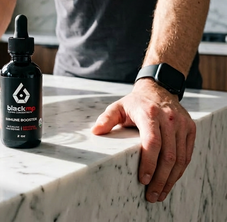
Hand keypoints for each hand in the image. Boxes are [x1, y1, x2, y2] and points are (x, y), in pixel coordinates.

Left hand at [91, 78, 195, 202]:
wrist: (158, 89)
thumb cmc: (135, 103)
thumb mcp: (118, 106)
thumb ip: (107, 119)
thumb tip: (95, 131)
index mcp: (149, 113)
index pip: (152, 142)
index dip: (149, 163)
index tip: (143, 180)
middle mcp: (168, 118)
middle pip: (168, 155)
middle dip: (160, 179)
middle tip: (151, 195)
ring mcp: (182, 123)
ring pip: (180, 158)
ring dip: (171, 179)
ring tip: (160, 193)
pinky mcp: (190, 128)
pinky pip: (187, 154)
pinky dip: (179, 170)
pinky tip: (170, 180)